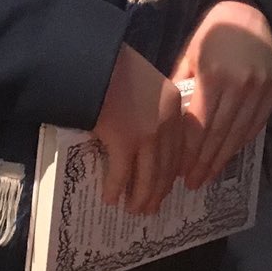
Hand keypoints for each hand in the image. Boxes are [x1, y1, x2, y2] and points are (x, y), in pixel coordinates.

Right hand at [90, 45, 185, 215]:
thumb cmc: (115, 69)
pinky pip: (120, 174)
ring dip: (140, 197)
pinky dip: (115, 188)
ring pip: (147, 176)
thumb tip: (148, 137)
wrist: (93, 62)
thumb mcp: (147, 82)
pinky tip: (110, 198)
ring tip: (134, 209)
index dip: (172, 172)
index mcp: (174, 106)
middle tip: (150, 207)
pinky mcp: (123, 141)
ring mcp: (146, 133)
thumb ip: (154, 107)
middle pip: (166, 167)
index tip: (166, 187)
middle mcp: (165, 122)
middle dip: (157, 191)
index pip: (178, 148)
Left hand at [171, 0, 271, 189]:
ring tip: (207, 176)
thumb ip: (179, 90)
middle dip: (203, 162)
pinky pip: (256, 126)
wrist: (250, 12)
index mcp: (212, 76)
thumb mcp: (187, 56)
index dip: (189, 152)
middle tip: (191, 183)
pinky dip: (241, 144)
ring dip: (222, 159)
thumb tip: (166, 126)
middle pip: (219, 135)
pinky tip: (227, 156)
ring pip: (239, 135)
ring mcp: (260, 89)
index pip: (199, 125)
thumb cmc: (210, 34)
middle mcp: (239, 85)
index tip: (179, 170)